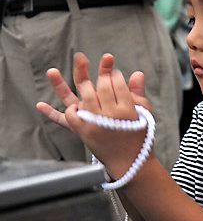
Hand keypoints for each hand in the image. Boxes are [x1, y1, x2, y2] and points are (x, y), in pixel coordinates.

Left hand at [35, 53, 148, 177]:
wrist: (130, 161)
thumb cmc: (138, 135)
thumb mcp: (143, 114)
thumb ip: (138, 93)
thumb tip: (137, 73)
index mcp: (126, 109)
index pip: (117, 84)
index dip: (112, 73)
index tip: (111, 70)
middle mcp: (107, 115)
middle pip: (96, 88)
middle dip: (92, 73)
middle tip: (82, 59)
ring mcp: (92, 122)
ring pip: (76, 99)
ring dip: (60, 85)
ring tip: (51, 71)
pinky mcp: (81, 132)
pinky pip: (64, 120)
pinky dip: (52, 114)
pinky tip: (41, 105)